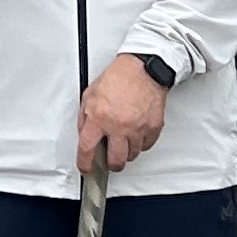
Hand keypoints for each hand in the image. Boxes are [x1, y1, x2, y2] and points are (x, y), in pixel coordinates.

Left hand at [76, 52, 168, 175]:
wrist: (143, 68)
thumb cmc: (119, 77)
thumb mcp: (90, 94)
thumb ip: (85, 117)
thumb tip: (84, 135)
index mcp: (99, 117)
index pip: (87, 149)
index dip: (84, 163)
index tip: (86, 168)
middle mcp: (118, 126)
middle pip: (115, 161)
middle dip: (111, 164)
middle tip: (110, 160)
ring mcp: (137, 128)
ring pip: (132, 155)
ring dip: (126, 151)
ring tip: (124, 140)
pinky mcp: (153, 127)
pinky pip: (146, 146)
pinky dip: (141, 143)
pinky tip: (136, 133)